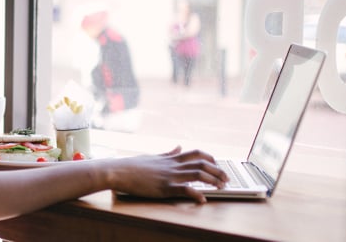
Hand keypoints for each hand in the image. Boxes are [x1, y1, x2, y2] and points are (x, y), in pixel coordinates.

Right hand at [112, 146, 228, 203]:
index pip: (197, 153)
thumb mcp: (153, 156)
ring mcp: (170, 176)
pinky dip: (196, 194)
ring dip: (213, 180)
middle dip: (218, 170)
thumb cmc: (132, 165)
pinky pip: (184, 189)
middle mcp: (173, 165)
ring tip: (222, 187)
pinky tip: (203, 200)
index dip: (211, 159)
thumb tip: (178, 146)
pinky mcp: (164, 187)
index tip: (217, 165)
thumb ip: (168, 153)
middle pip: (202, 163)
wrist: (119, 171)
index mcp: (171, 159)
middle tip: (227, 178)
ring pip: (198, 174)